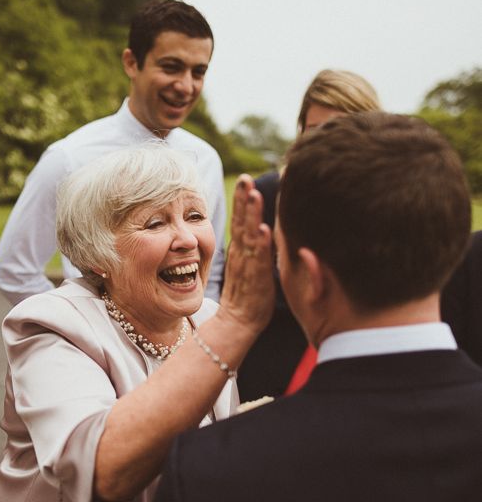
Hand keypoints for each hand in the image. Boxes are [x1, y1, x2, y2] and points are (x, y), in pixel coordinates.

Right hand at [219, 174, 274, 333]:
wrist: (238, 323)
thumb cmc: (248, 295)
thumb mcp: (251, 265)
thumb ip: (256, 247)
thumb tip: (264, 230)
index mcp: (240, 250)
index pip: (240, 220)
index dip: (242, 200)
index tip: (245, 179)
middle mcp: (241, 254)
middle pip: (241, 222)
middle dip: (243, 199)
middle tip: (245, 178)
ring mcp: (248, 265)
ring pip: (248, 235)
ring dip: (251, 215)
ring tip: (254, 195)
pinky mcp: (256, 279)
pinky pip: (259, 259)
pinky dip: (260, 244)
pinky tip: (262, 230)